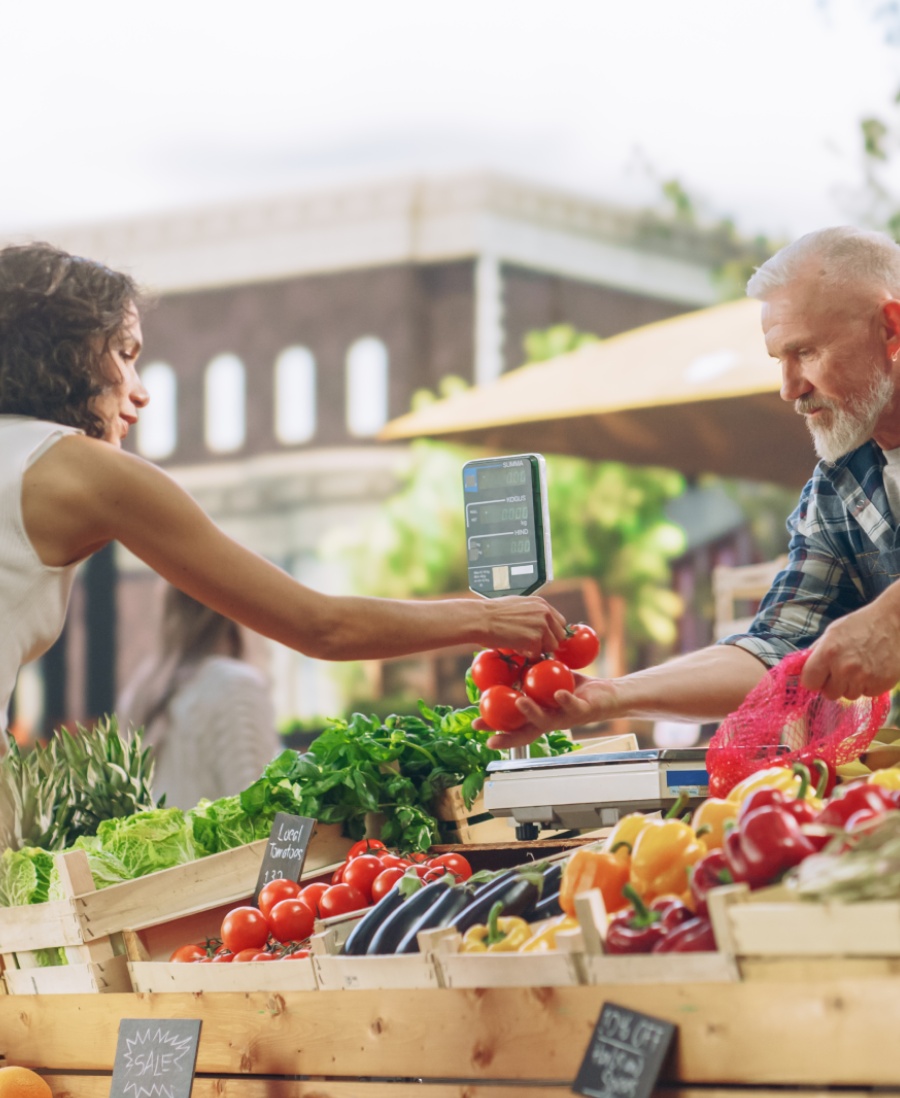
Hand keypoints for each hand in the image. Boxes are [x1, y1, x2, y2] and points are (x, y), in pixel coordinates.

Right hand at [473, 675, 618, 748]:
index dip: (495, 728)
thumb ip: (529, 678)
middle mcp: (550, 721)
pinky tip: (557, 693)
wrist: (607, 695)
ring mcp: (565, 718)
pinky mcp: (582, 711)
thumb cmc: (574, 688)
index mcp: (540, 716)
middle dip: (505, 733)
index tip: (476, 727)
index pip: (513, 725)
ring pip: (545, 719)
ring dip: (531, 712)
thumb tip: (506, 662)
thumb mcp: (547, 682)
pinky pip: (572, 705)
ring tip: (519, 702)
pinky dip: (564, 699)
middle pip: (525, 730)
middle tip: (488, 730)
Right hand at [481, 596, 567, 660]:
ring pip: (551, 647)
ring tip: (521, 644)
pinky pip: (537, 654)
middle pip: (560, 636)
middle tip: (531, 644)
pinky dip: (527, 654)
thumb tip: (539, 626)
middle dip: (547, 642)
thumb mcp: (518, 605)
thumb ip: (533, 613)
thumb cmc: (492, 613)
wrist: (481, 619)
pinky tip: (515, 646)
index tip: (543, 638)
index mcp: (541, 603)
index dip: (552, 632)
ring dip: (538, 649)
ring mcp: (541, 626)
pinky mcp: (535, 639)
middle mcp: (545, 613)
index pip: (560, 622)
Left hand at [801, 601, 899, 699]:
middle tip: (841, 671)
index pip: (809, 682)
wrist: (894, 622)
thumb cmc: (860, 625)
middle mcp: (845, 668)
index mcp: (828, 653)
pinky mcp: (881, 685)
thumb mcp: (832, 632)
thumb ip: (816, 652)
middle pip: (829, 694)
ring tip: (859, 668)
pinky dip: (868, 685)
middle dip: (832, 684)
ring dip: (851, 685)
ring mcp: (864, 678)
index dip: (813, 679)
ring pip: (848, 695)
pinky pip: (866, 694)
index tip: (819, 675)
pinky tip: (872, 670)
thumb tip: (802, 669)